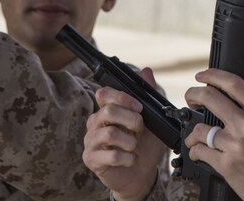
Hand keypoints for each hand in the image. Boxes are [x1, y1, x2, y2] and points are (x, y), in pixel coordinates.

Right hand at [83, 68, 165, 200]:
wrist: (141, 172)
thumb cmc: (144, 144)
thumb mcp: (152, 118)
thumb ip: (148, 94)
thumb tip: (146, 70)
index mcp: (107, 110)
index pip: (104, 93)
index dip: (123, 98)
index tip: (139, 108)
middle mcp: (95, 123)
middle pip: (108, 111)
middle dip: (131, 119)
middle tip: (140, 129)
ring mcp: (91, 141)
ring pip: (109, 133)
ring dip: (130, 140)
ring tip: (135, 146)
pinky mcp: (91, 159)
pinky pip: (111, 155)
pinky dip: (127, 157)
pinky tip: (131, 159)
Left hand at [184, 69, 243, 200]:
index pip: (235, 84)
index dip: (214, 75)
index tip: (203, 75)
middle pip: (211, 98)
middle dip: (194, 94)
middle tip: (190, 97)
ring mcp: (237, 145)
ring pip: (201, 128)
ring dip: (193, 132)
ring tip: (194, 136)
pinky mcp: (227, 165)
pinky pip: (201, 151)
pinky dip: (196, 151)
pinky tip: (199, 152)